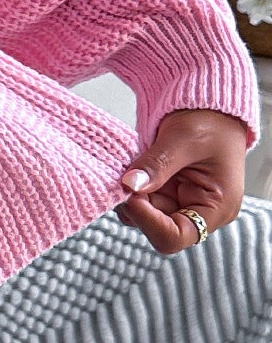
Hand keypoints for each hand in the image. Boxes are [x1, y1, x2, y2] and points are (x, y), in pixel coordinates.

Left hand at [115, 107, 248, 253]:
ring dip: (131, 195)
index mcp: (217, 207)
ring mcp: (181, 202)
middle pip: (156, 228)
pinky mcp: (167, 192)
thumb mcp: (184, 138)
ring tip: (131, 168)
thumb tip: (130, 185)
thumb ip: (157, 164)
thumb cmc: (211, 120)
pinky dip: (132, 187)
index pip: (176, 236)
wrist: (210, 106)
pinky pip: (142, 199)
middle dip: (136, 205)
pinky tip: (132, 169)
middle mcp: (200, 211)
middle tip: (125, 177)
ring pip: (144, 215)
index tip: (130, 194)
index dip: (147, 221)